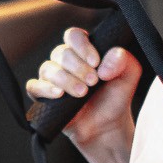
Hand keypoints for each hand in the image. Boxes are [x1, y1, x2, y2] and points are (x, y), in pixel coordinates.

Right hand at [26, 27, 140, 149]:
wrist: (107, 127)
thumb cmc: (116, 98)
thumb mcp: (129, 76)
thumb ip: (123, 61)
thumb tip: (104, 64)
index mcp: (83, 51)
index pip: (74, 36)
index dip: (82, 46)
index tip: (96, 62)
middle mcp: (65, 62)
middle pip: (61, 53)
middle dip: (78, 67)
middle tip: (93, 82)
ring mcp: (53, 79)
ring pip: (48, 69)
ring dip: (66, 80)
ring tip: (82, 93)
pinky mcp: (43, 97)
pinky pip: (34, 87)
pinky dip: (44, 89)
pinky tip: (59, 94)